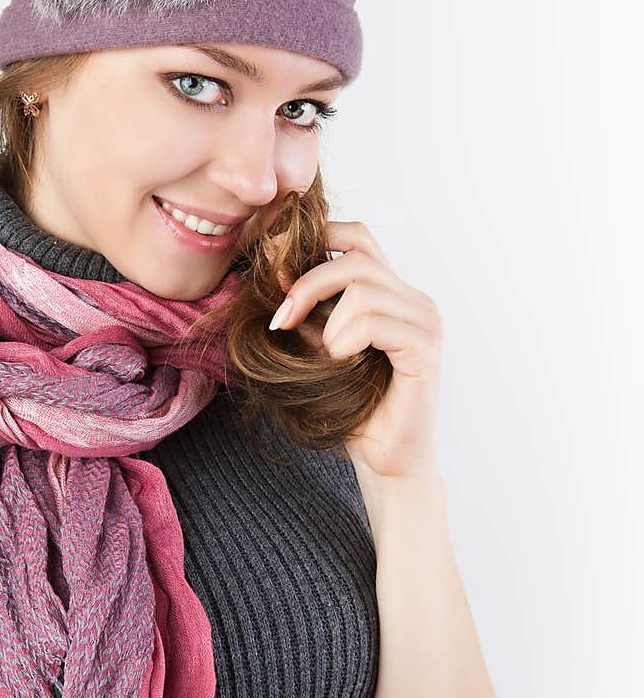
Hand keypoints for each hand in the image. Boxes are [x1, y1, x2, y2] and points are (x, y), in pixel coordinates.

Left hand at [271, 221, 443, 480]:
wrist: (385, 460)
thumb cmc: (352, 407)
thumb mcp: (317, 347)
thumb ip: (306, 309)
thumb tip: (271, 265)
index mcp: (391, 293)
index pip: (356, 237)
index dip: (314, 241)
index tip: (275, 269)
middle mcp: (414, 300)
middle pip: (356, 257)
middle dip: (308, 283)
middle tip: (282, 320)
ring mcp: (425, 322)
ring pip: (363, 288)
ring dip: (328, 321)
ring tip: (326, 355)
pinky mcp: (426, 349)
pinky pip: (376, 321)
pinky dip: (346, 338)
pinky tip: (341, 361)